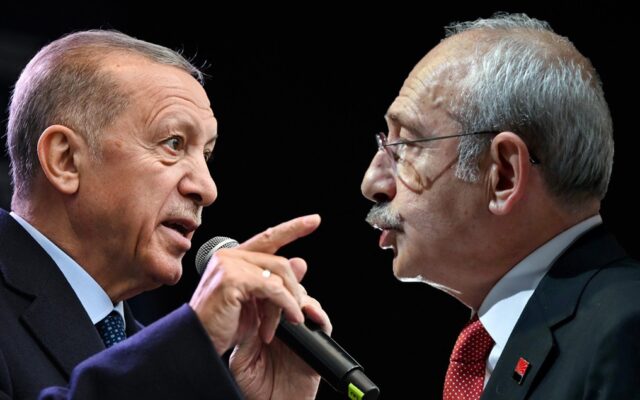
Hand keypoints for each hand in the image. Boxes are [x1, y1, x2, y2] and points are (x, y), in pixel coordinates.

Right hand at [188, 214, 320, 353]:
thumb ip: (276, 282)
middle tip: (296, 313)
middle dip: (294, 290)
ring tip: (291, 321)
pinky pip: (273, 289)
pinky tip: (291, 318)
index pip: (268, 236)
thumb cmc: (223, 325)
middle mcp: (229, 256)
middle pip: (280, 261)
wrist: (198, 342)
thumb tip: (301, 262)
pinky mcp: (232, 279)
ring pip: (278, 275)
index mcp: (234, 258)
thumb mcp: (256, 302)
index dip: (293, 228)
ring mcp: (229, 265)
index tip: (314, 220)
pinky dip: (287, 305)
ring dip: (290, 302)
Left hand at [229, 281, 331, 399]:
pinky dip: (319, 315)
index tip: (267, 273)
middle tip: (283, 281)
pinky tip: (310, 313)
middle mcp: (283, 328)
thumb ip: (246, 334)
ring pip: (307, 304)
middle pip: (289, 295)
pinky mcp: (316, 345)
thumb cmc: (254, 389)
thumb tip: (249, 307)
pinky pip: (323, 325)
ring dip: (302, 298)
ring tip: (295, 301)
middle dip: (289, 284)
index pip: (268, 297)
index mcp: (264, 327)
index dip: (270, 283)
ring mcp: (301, 335)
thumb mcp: (242, 359)